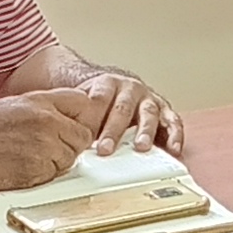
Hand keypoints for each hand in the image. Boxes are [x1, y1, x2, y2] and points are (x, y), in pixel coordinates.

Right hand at [0, 91, 92, 190]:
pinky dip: (45, 174)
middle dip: (71, 144)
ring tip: (30, 156)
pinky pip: (57, 173)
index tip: (73, 126)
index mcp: (41, 100)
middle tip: (48, 148)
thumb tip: (68, 119)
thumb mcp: (16, 105)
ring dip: (57, 161)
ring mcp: (46, 144)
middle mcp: (48, 119)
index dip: (80, 117)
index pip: (82, 102)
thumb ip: (45, 108)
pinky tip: (25, 166)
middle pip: (83, 134)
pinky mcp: (40, 167)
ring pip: (71, 157)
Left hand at [67, 69, 185, 156]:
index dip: (93, 117)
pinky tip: (173, 149)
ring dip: (144, 132)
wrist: (113, 87)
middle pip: (122, 108)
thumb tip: (58, 135)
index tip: (84, 136)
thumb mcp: (82, 101)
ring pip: (148, 113)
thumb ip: (75, 115)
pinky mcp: (164, 109)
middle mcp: (130, 88)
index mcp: (107, 83)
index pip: (99, 99)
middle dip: (114, 130)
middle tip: (105, 148)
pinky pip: (173, 121)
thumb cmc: (97, 99)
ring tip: (140, 147)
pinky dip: (175, 135)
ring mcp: (148, 98)